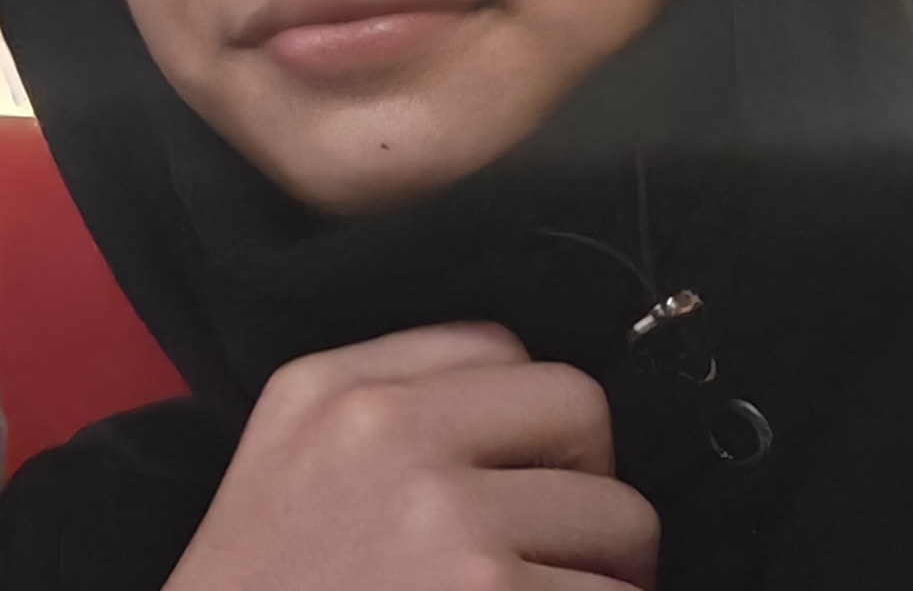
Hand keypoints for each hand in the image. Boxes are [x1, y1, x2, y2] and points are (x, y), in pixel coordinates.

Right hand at [165, 324, 656, 590]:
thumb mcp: (287, 459)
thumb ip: (384, 412)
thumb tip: (531, 423)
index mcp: (329, 389)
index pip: (498, 345)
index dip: (525, 423)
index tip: (506, 483)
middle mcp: (386, 434)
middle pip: (579, 409)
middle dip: (587, 485)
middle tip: (550, 551)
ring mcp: (446, 520)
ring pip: (625, 519)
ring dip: (604, 576)